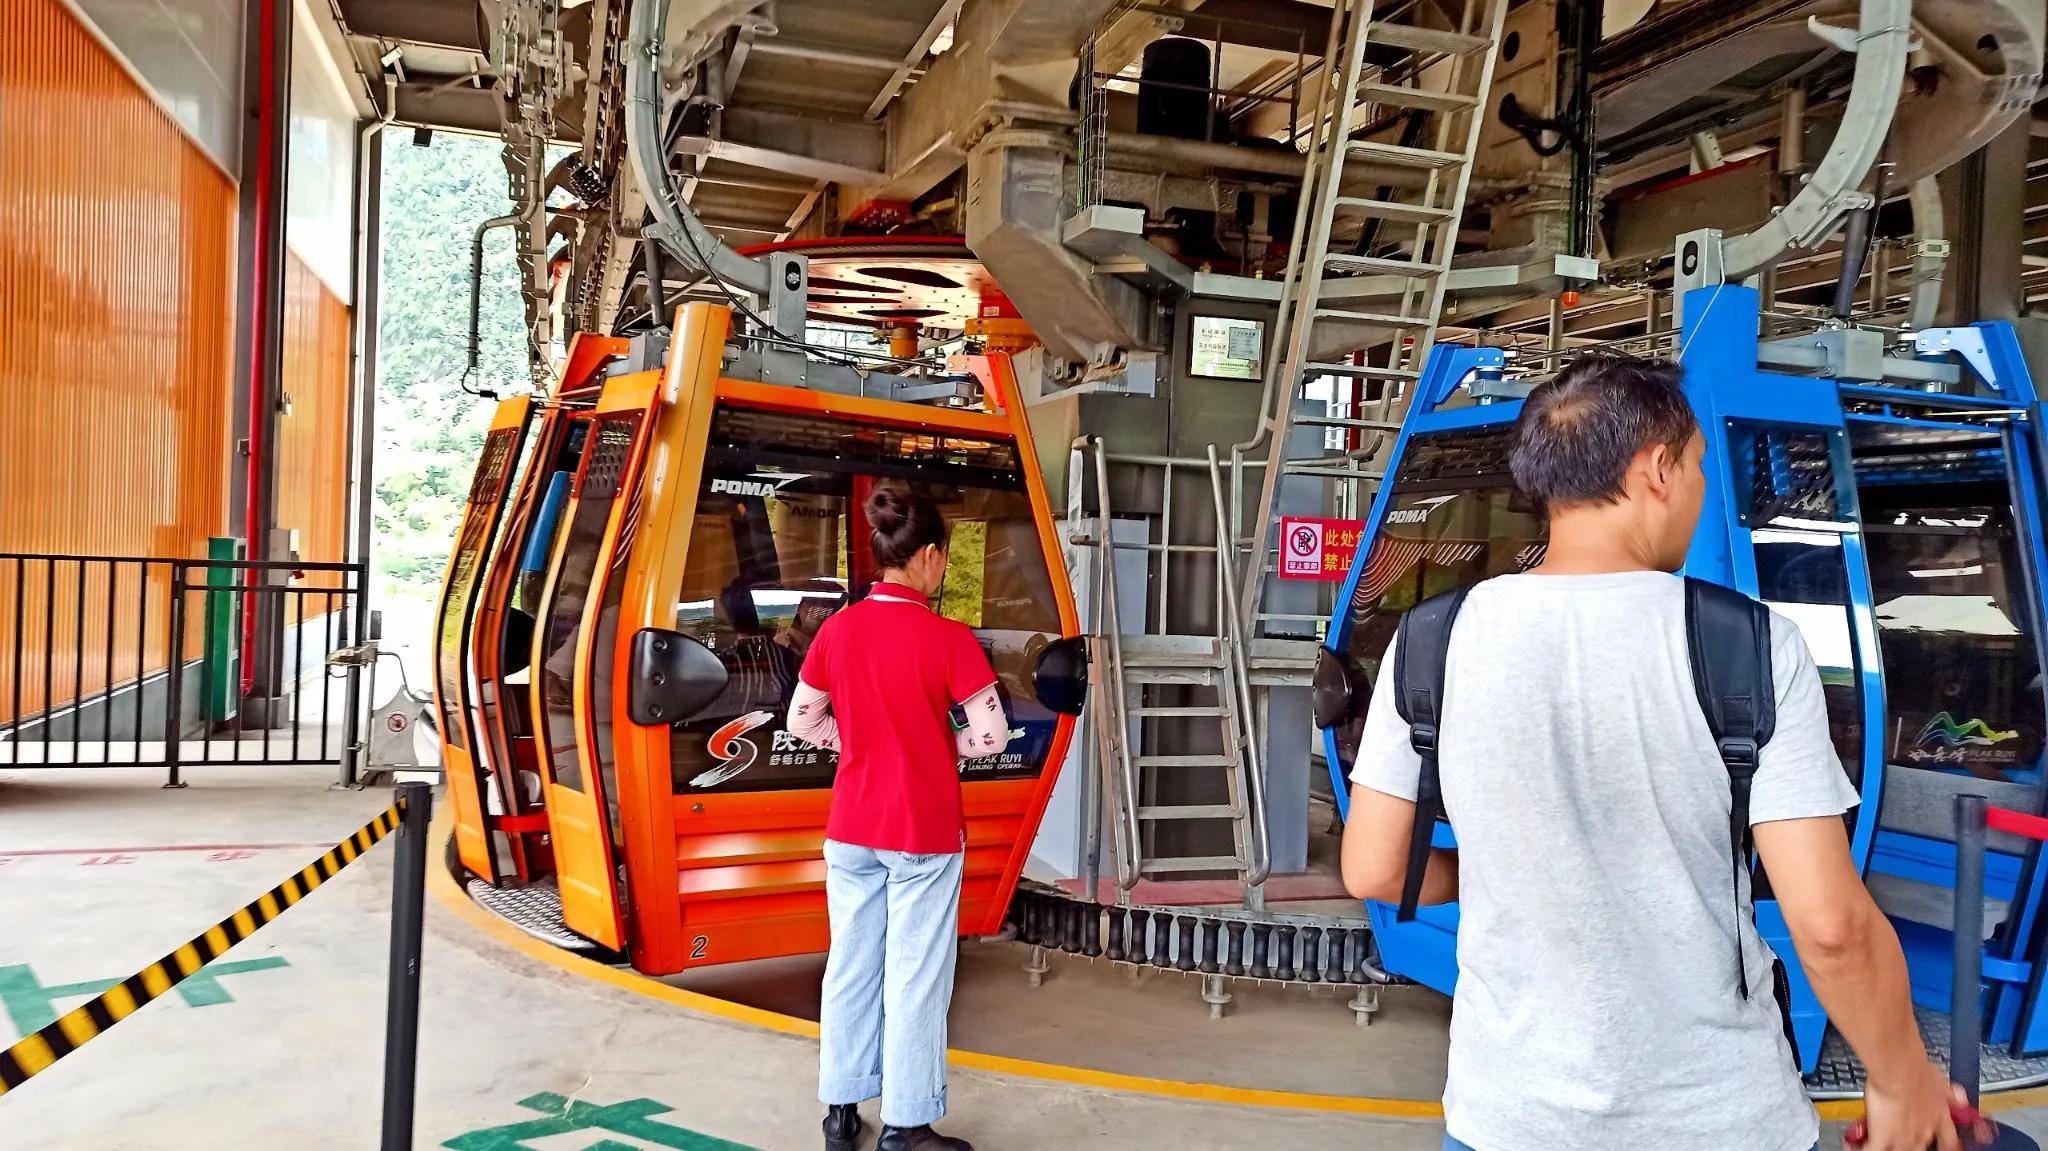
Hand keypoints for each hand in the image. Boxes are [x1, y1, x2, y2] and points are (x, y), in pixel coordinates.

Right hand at [1844, 1068, 1984, 1149]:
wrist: (1900, 1068)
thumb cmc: (1918, 1070)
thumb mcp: (1942, 1081)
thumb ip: (1951, 1093)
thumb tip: (1960, 1097)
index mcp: (1939, 1118)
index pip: (1948, 1143)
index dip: (1947, 1147)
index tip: (1943, 1147)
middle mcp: (1924, 1132)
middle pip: (1921, 1149)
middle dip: (1911, 1146)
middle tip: (1898, 1139)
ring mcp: (1903, 1138)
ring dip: (1886, 1148)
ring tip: (1870, 1143)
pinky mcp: (1882, 1137)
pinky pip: (1871, 1150)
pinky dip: (1862, 1148)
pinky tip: (1854, 1146)